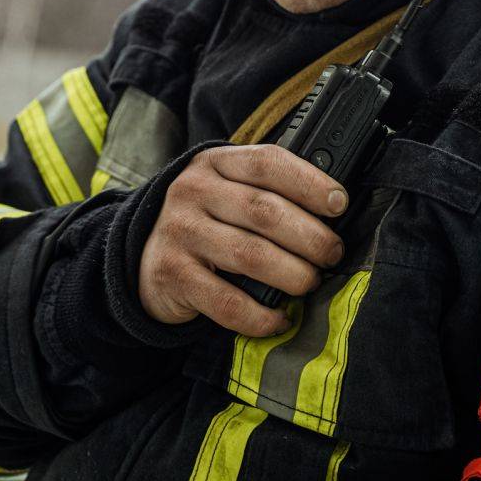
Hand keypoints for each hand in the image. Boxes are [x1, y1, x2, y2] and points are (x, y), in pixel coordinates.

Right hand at [138, 144, 347, 336]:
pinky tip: (279, 317)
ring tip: (310, 282)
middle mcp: (194, 192)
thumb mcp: (225, 188)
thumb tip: (332, 209)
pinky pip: (228, 302)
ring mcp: (180, 232)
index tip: (339, 204)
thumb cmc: (205, 220)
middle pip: (265, 212)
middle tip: (331, 254)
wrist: (142, 254)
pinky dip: (262, 315)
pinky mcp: (173, 275)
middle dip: (311, 237)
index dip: (310, 183)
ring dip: (293, 274)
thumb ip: (265, 189)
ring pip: (251, 255)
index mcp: (214, 163)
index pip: (268, 162)